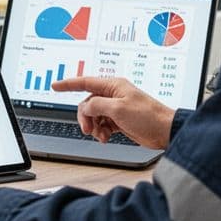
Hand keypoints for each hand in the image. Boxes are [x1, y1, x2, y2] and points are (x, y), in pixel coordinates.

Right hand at [51, 77, 174, 149]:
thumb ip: (97, 105)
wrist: (165, 131)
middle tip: (88, 130)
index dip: (68, 84)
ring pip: (94, 116)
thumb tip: (85, 107)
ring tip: (102, 136)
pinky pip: (102, 124)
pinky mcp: (120, 120)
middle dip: (85, 117)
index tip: (55, 85)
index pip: (85, 82)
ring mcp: (116, 108)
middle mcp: (113, 95)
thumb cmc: (148, 117)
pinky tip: (107, 137)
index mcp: (113, 86)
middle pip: (87, 103)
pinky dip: (101, 131)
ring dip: (94, 127)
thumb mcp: (118, 109)